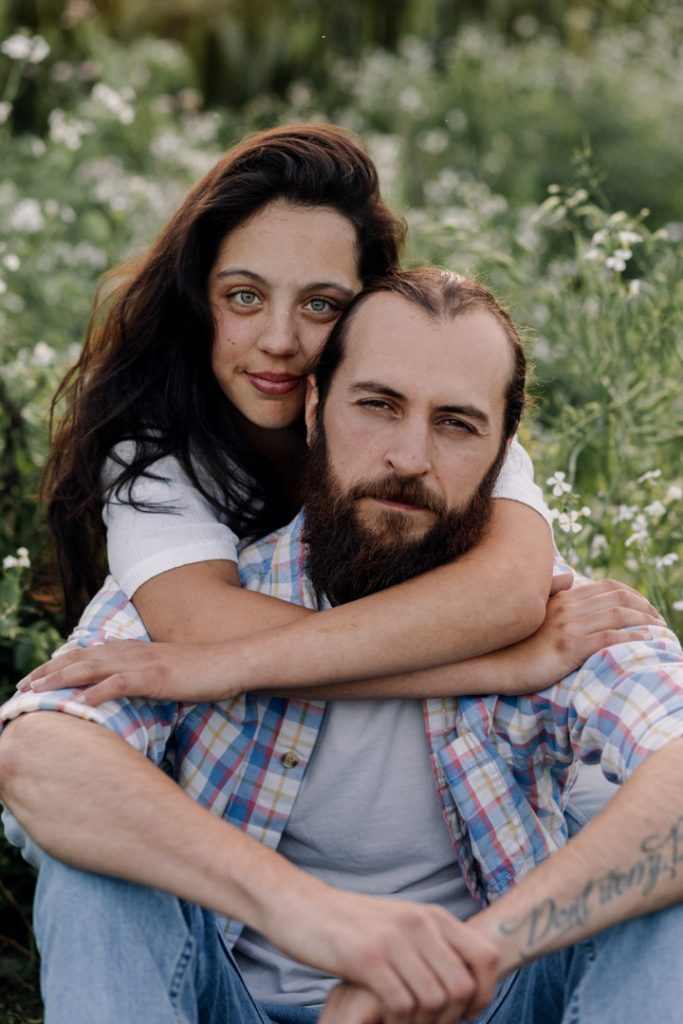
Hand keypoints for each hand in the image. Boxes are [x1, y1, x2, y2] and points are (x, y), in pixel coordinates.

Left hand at [16, 638, 245, 705]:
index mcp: (133, 651)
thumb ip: (142, 678)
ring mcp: (143, 662)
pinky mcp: (156, 676)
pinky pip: (120, 683)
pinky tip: (78, 702)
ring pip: (92, 667)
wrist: (231, 663)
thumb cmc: (202, 673)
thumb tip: (124, 691)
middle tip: (21, 686)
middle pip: (80, 658)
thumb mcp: (165, 673)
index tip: (34, 678)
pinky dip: (97, 691)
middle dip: (48, 671)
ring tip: (36, 691)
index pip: (87, 655)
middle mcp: (132, 652)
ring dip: (61, 678)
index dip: (58, 665)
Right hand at [264, 888, 499, 1022]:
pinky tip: (382, 1018)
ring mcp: (392, 939)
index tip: (465, 1011)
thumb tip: (465, 981)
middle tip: (429, 1023)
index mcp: (431, 915)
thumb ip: (431, 944)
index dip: (483, 992)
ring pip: (435, 1000)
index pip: (486, 956)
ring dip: (423, 1023)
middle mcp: (418, 923)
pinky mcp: (365, 958)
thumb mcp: (400, 924)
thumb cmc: (351, 924)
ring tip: (404, 1021)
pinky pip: (401, 1005)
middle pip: (462, 986)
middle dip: (451, 1017)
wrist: (300, 906)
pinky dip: (397, 1022)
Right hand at [509, 576, 665, 688]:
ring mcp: (567, 626)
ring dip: (646, 622)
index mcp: (561, 598)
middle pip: (618, 598)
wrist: (492, 664)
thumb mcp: (531, 612)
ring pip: (618, 615)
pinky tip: (647, 644)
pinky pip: (609, 637)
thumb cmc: (512, 644)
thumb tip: (570, 575)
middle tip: (661, 622)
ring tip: (661, 633)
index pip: (607, 587)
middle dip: (646, 608)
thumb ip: (551, 591)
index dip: (634, 595)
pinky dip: (633, 638)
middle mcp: (567, 607)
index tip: (648, 609)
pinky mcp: (568, 647)